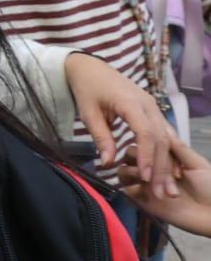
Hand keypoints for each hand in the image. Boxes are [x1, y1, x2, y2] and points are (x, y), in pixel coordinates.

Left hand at [64, 52, 177, 193]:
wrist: (91, 68)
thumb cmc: (87, 89)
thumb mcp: (89, 113)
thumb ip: (101, 137)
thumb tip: (108, 163)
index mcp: (131, 103)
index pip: (145, 133)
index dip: (147, 156)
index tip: (146, 178)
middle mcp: (149, 104)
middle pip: (161, 138)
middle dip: (161, 167)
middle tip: (161, 192)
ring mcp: (154, 107)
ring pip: (167, 137)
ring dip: (168, 163)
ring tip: (168, 187)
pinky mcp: (154, 111)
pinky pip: (166, 132)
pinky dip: (169, 152)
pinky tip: (172, 170)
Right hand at [121, 143, 210, 237]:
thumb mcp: (198, 164)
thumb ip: (178, 149)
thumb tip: (162, 128)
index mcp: (167, 159)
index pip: (148, 145)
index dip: (149, 145)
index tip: (157, 151)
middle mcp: (154, 170)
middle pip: (131, 155)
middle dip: (137, 157)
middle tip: (147, 164)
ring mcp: (146, 184)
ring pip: (124, 170)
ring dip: (131, 170)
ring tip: (144, 177)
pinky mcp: (141, 200)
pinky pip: (125, 189)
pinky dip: (126, 185)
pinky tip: (138, 185)